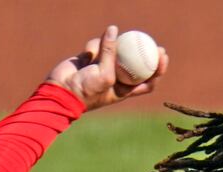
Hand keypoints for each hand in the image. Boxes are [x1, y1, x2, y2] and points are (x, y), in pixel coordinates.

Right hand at [46, 25, 168, 110]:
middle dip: (143, 50)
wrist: (60, 91)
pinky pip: (98, 45)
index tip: (162, 56)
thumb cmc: (86, 90)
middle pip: (136, 62)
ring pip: (115, 49)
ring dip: (109, 47)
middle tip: (149, 39)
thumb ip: (111, 53)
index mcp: (125, 89)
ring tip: (98, 55)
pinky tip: (87, 54)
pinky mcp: (91, 58)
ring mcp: (104, 67)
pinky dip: (94, 46)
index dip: (158, 69)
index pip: (148, 80)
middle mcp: (117, 78)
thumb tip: (114, 29)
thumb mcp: (105, 75)